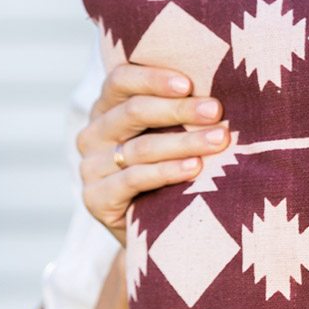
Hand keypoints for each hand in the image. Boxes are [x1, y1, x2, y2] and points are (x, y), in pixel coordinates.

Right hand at [76, 63, 228, 244]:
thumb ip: (179, 109)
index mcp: (107, 107)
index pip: (121, 80)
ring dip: (184, 142)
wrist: (154, 229)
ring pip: (140, 147)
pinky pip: (133, 179)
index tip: (189, 83)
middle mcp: (93, 134)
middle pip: (134, 112)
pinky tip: (194, 167)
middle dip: (179, 110)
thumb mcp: (169, 133)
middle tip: (216, 111)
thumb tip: (218, 91)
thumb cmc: (170, 167)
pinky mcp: (95, 199)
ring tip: (218, 140)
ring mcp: (90, 167)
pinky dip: (167, 172)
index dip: (153, 78)